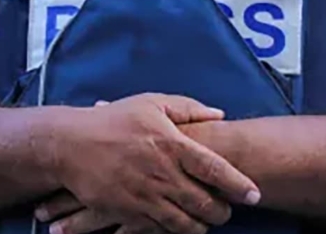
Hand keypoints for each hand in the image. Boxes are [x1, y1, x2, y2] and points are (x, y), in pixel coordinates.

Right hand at [44, 94, 259, 233]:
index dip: (239, 184)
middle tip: (227, 210)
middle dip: (222, 211)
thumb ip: (188, 108)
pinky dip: (176, 230)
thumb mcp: (152, 103)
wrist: (71, 144)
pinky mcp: (129, 211)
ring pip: (186, 222)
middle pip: (205, 202)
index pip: (215, 169)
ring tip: (207, 221)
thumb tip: (219, 114)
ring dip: (202, 225)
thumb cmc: (114, 120)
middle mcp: (162, 172)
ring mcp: (146, 195)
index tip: (254, 194)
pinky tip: (181, 224)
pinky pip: (161, 229)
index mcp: (172, 143)